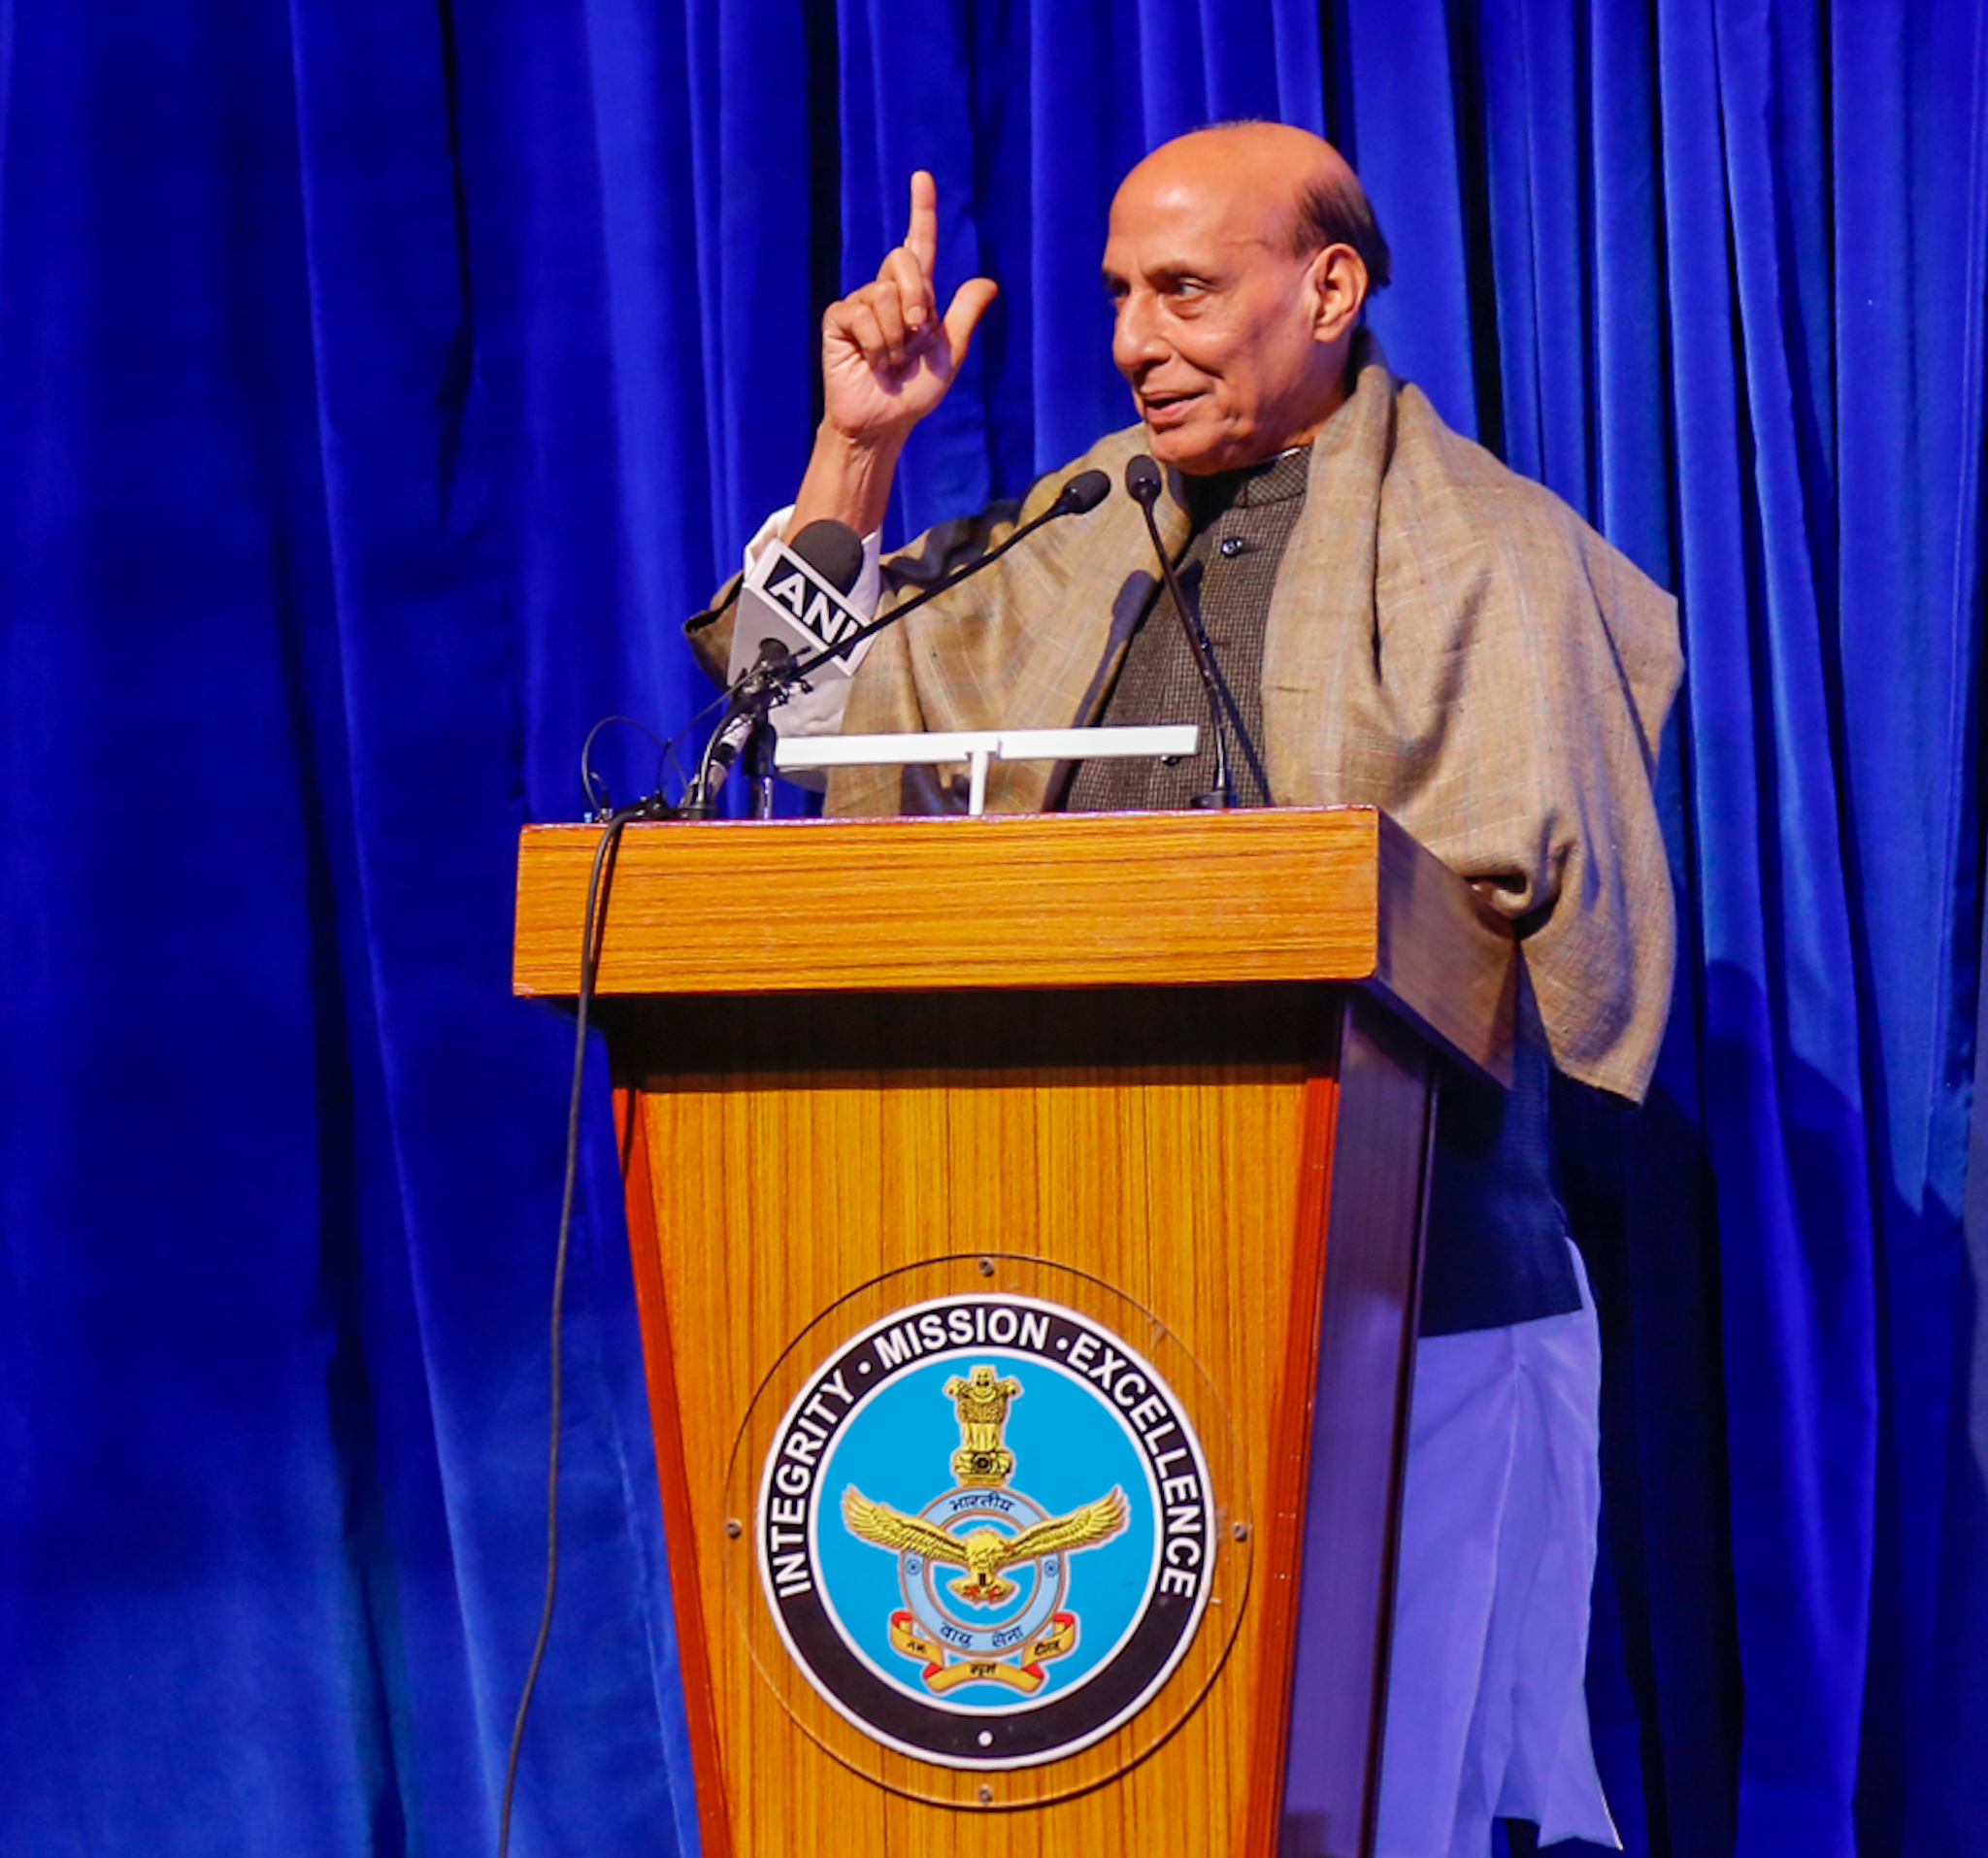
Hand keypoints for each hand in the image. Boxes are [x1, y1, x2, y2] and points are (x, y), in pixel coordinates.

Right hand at [820, 171, 997, 447]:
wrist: (883, 422)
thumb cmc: (914, 393)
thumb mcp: (948, 354)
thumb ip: (963, 316)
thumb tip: (988, 282)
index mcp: (914, 297)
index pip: (918, 246)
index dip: (921, 212)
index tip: (922, 177)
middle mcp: (885, 293)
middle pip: (902, 261)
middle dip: (917, 297)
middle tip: (917, 334)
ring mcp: (859, 304)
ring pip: (884, 294)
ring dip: (897, 336)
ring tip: (891, 361)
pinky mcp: (838, 320)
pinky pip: (862, 314)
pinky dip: (877, 344)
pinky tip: (872, 362)